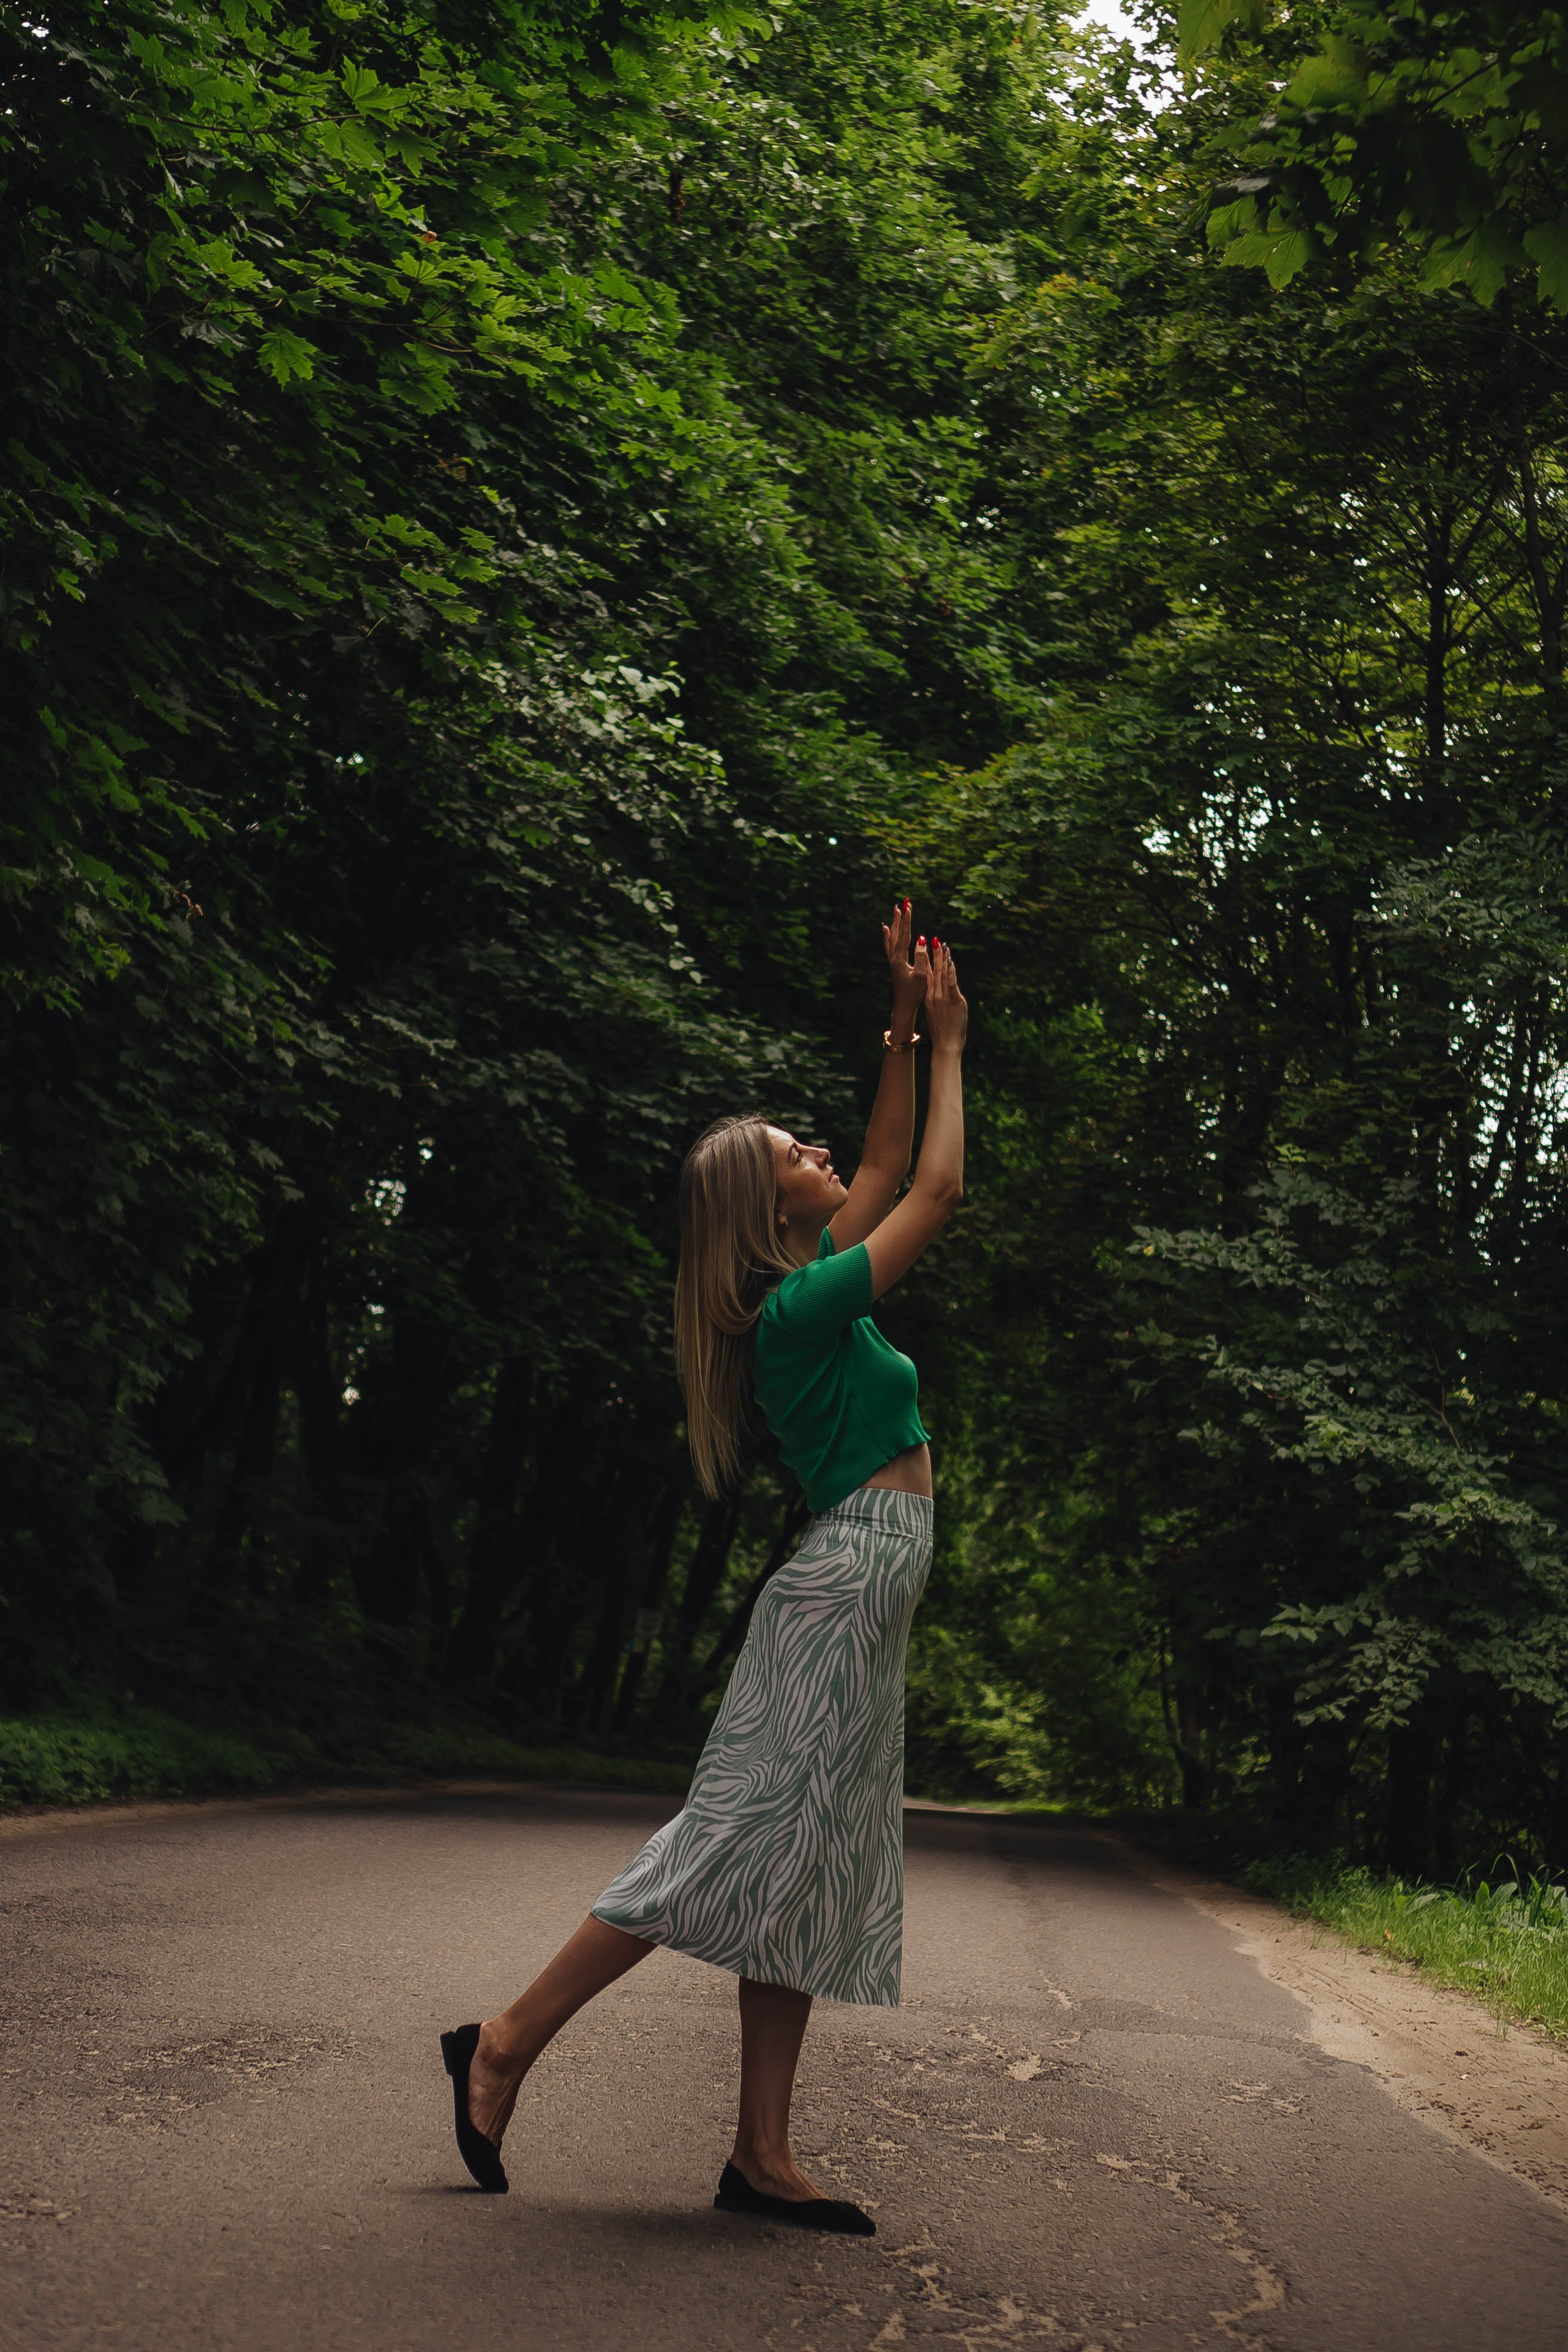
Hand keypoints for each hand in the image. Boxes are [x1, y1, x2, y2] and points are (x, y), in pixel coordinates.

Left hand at [882, 898, 927, 1040]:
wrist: (904, 1007)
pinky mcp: (895, 965)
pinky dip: (888, 936)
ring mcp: (893, 962)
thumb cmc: (915, 994)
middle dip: (900, 918)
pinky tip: (886, 930)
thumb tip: (922, 938)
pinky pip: (890, 946)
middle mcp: (894, 958)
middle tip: (903, 902)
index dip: (907, 921)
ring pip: (892, 938)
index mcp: (900, 960)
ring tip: (895, 911)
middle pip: (896, 933)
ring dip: (895, 924)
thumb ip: (921, 957)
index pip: (904, 935)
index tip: (908, 906)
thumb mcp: (921, 976)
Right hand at [924, 935, 966, 1052]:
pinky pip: (951, 982)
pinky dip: (951, 970)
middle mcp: (933, 995)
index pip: (927, 975)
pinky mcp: (954, 1000)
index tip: (925, 949)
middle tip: (933, 939)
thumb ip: (936, 1002)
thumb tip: (938, 996)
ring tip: (942, 945)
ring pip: (942, 974)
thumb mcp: (934, 1015)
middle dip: (933, 954)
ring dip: (942, 958)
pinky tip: (950, 960)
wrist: (945, 1044)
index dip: (926, 961)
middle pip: (933, 971)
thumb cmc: (942, 1033)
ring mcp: (943, 997)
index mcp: (928, 998)